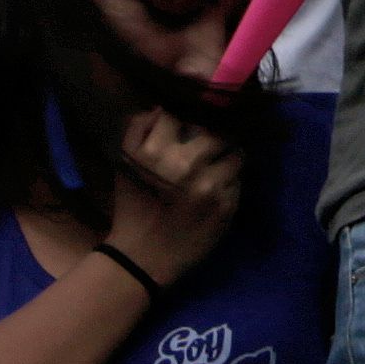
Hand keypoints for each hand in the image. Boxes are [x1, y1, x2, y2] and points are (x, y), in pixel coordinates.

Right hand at [106, 107, 248, 278]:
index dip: (185, 116)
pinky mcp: (227, 206)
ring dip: (228, 158)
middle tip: (211, 142)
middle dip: (215, 134)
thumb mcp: (125, 162)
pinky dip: (231, 182)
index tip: (188, 123)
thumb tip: (161, 105)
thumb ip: (138, 127)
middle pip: (218, 128)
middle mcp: (186, 164)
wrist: (142, 258)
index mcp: (156, 152)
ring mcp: (211, 186)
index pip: (180, 112)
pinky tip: (217, 190)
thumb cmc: (133, 206)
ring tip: (218, 165)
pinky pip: (239, 180)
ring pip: (237, 153)